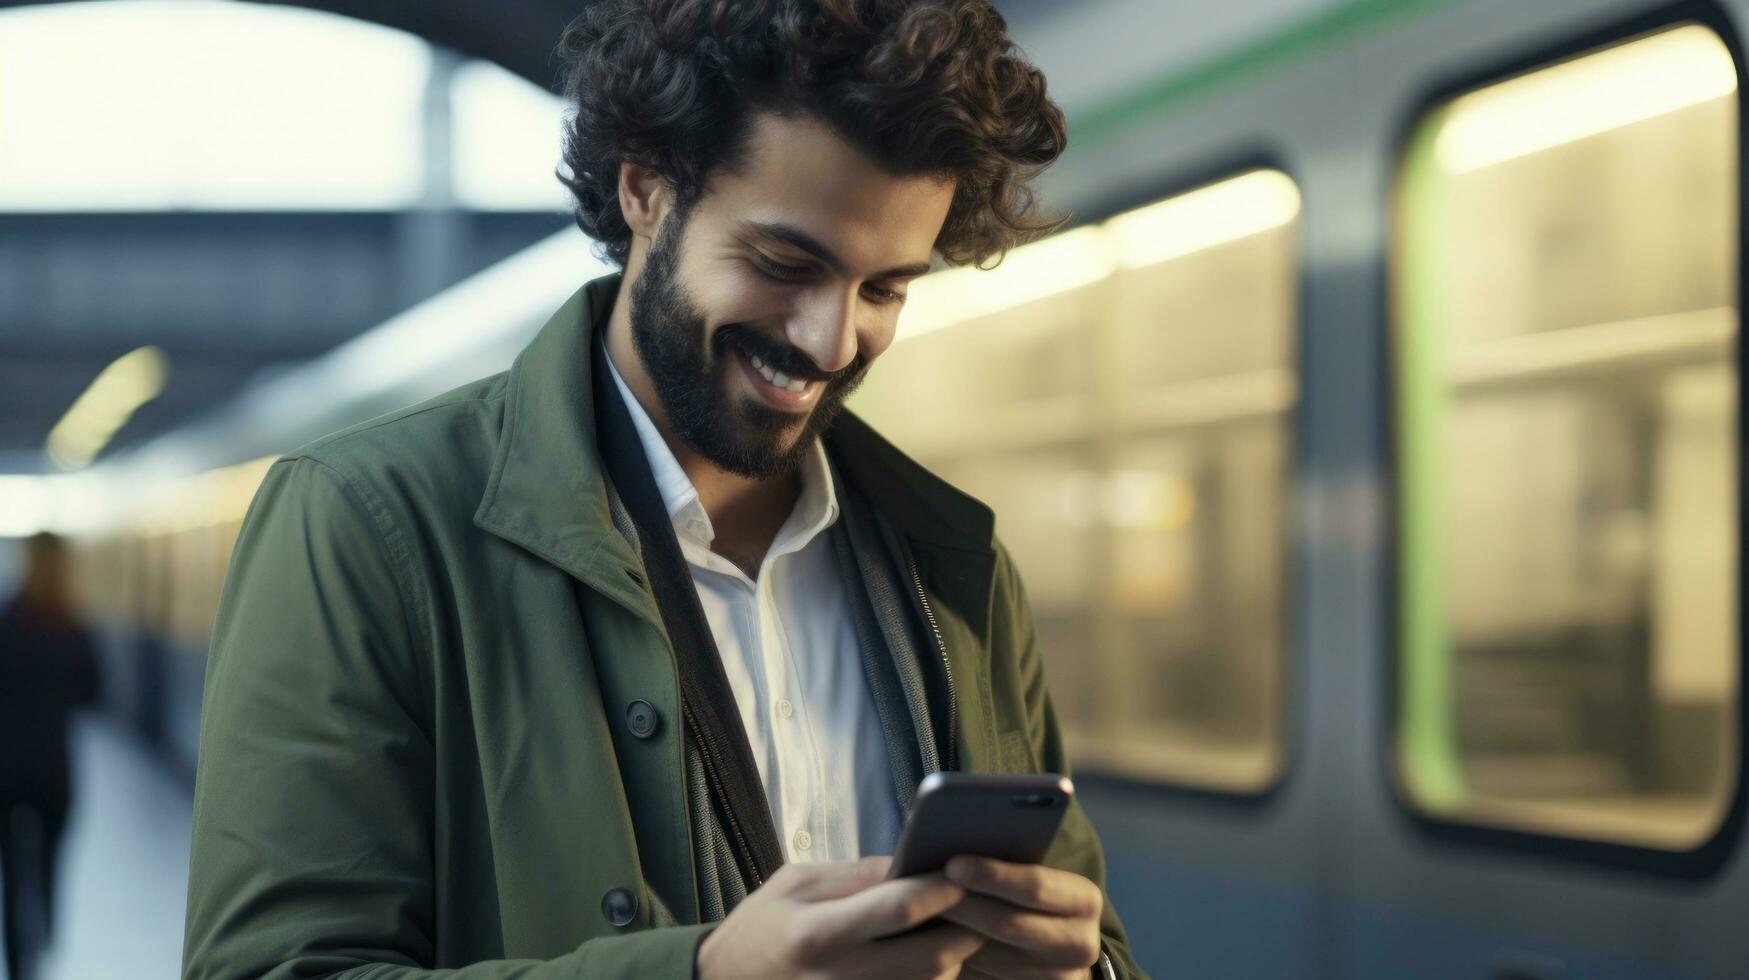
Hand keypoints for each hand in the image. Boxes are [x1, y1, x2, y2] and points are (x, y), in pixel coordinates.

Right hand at [696, 856, 988, 978]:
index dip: (940, 890)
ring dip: (954, 961)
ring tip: (958, 932)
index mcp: (817, 933)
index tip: (961, 873)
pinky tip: (931, 960)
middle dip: (965, 929)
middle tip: (979, 905)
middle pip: (930, 958)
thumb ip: (854, 876)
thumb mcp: (794, 884)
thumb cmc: (760, 927)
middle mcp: (837, 978)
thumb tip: (911, 863)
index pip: (899, 909)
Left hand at [935, 856, 1103, 979]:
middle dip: (962, 905)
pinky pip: (983, 978)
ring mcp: (1059, 976)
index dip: (992, 874)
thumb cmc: (1038, 895)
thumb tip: (962, 844)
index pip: (1036, 886)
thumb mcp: (1039, 871)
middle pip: (1009, 925)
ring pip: (990, 956)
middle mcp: (1079, 943)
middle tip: (921, 889)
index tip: (953, 863)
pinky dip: (954, 958)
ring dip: (949, 935)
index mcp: (1084, 899)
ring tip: (918, 912)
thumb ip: (1015, 855)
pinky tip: (929, 938)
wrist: (1061, 944)